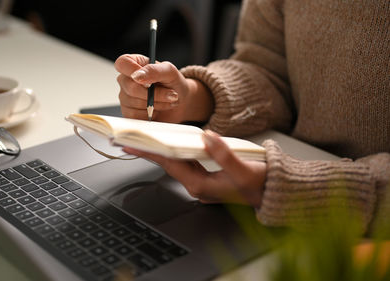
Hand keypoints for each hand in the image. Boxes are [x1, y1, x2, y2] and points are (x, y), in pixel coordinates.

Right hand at [114, 54, 213, 122]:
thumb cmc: (173, 83)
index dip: (133, 71)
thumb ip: (154, 70)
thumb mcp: (170, 72)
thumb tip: (137, 76)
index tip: (149, 80)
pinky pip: (135, 116)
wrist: (180, 102)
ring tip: (165, 101)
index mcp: (134, 64)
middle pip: (130, 87)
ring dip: (156, 104)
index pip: (122, 63)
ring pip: (135, 103)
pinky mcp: (128, 113)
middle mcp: (126, 80)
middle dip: (155, 94)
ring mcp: (125, 97)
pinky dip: (150, 114)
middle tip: (171, 94)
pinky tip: (156, 109)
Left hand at [123, 130, 266, 206]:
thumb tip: (206, 137)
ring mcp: (204, 183)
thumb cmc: (262, 184)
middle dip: (150, 152)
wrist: (276, 193)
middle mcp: (199, 186)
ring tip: (147, 140)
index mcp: (202, 186)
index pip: (169, 165)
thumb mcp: (244, 170)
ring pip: (178, 164)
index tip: (131, 145)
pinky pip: (188, 164)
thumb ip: (223, 155)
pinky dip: (179, 153)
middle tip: (132, 140)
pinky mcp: (210, 178)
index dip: (149, 153)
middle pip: (169, 165)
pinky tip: (174, 145)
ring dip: (162, 152)